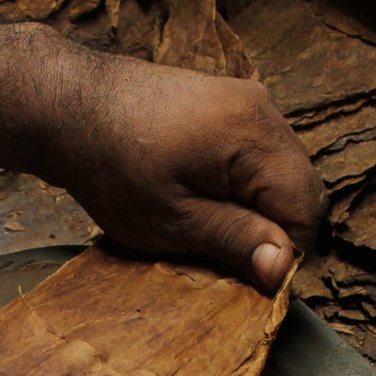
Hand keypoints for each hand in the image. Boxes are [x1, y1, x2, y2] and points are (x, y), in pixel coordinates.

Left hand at [41, 55, 325, 289]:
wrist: (70, 107)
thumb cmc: (111, 163)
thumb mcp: (171, 219)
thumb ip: (234, 240)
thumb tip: (282, 268)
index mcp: (253, 136)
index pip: (306, 208)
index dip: (283, 250)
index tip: (246, 273)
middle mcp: (261, 109)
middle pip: (299, 188)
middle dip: (272, 228)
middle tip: (221, 250)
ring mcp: (248, 102)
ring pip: (280, 174)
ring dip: (256, 207)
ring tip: (205, 221)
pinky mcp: (231, 105)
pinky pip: (259, 157)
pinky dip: (241, 185)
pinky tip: (201, 196)